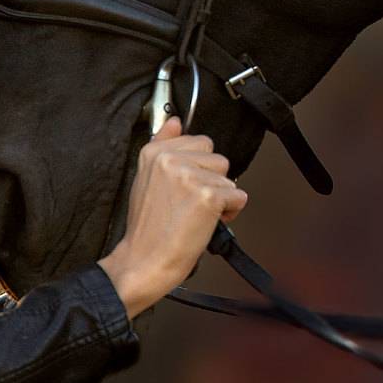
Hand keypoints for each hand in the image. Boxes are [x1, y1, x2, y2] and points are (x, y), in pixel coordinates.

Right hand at [98, 117, 248, 320]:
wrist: (144, 261)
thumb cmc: (146, 228)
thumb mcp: (145, 179)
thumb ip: (162, 145)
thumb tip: (175, 121)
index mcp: (154, 152)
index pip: (198, 141)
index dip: (198, 168)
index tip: (185, 187)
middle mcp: (170, 159)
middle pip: (217, 157)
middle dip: (212, 180)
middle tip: (191, 203)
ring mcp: (189, 176)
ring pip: (229, 177)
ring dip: (221, 198)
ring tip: (197, 214)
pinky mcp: (207, 196)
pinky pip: (238, 197)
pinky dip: (230, 213)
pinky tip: (207, 223)